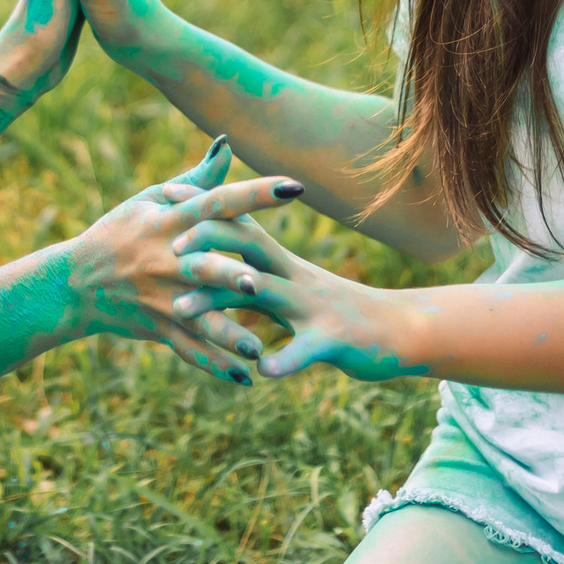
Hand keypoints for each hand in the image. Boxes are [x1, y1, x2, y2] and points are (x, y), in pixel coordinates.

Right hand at [65, 141, 305, 386]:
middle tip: (259, 283)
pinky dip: (213, 364)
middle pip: (201, 265)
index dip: (255, 194)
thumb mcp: (152, 200)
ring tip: (256, 347)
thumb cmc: (120, 231)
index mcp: (169, 221)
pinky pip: (188, 348)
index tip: (294, 187)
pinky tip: (243, 377)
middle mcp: (165, 259)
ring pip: (197, 316)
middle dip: (228, 275)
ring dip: (227, 333)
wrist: (75, 282)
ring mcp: (161, 297)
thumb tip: (228, 144)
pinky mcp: (157, 326)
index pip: (217, 202)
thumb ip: (197, 178)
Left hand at [162, 209, 430, 383]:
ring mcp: (313, 306)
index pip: (239, 225)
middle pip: (247, 246)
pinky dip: (283, 359)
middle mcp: (295, 276)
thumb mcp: (297, 288)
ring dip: (218, 300)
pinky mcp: (332, 340)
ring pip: (262, 293)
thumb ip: (259, 276)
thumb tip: (222, 260)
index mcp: (284, 264)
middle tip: (168, 249)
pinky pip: (304, 349)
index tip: (163, 193)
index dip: (203, 208)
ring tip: (180, 311)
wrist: (400, 330)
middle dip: (207, 241)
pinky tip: (260, 371)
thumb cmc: (341, 313)